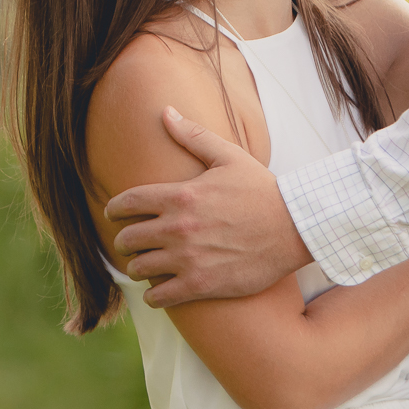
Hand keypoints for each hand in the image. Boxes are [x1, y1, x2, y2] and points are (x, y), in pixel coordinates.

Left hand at [104, 106, 313, 307]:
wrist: (294, 227)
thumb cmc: (262, 190)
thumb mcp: (228, 156)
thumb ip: (192, 135)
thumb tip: (165, 112)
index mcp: (180, 195)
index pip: (128, 202)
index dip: (115, 208)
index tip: (113, 212)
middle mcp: (178, 228)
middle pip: (128, 238)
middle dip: (124, 239)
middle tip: (128, 241)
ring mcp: (188, 259)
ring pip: (140, 268)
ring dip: (137, 266)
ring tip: (143, 265)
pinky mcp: (201, 285)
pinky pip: (160, 296)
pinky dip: (154, 295)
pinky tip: (158, 291)